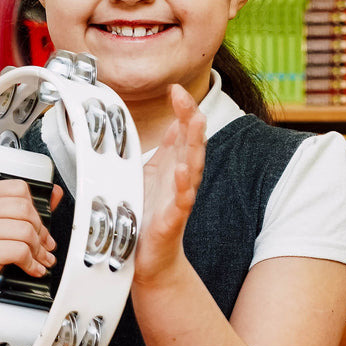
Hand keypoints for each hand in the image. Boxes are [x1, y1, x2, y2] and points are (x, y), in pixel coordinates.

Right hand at [0, 180, 60, 318]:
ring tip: (39, 258)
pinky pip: (20, 251)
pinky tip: (31, 268)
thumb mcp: (1, 227)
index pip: (18, 188)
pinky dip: (31, 263)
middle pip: (24, 209)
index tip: (39, 225)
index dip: (35, 209)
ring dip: (38, 249)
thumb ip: (28, 209)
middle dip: (40, 231)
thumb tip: (54, 193)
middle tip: (44, 245)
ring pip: (25, 230)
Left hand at [136, 84, 206, 283]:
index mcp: (175, 165)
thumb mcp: (156, 173)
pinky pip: (181, 200)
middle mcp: (181, 178)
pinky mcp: (173, 218)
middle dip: (190, 119)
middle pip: (192, 144)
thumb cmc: (152, 215)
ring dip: (193, 144)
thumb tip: (174, 121)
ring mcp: (180, 198)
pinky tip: (181, 170)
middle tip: (185, 98)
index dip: (183, 109)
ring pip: (192, 167)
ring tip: (194, 123)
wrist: (151, 257)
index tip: (176, 88)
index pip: (184, 131)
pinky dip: (182, 184)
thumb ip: (167, 148)